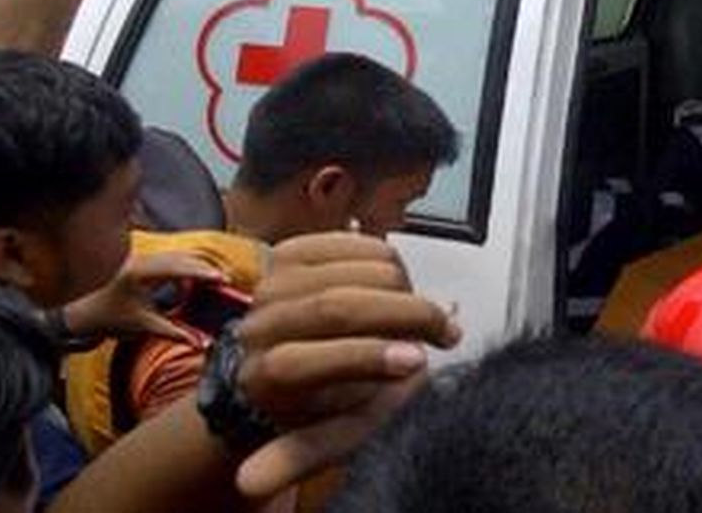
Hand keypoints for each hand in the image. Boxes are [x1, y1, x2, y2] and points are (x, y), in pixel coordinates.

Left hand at [62, 251, 224, 343]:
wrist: (83, 314)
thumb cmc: (110, 319)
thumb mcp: (144, 326)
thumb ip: (174, 332)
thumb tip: (199, 343)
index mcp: (141, 273)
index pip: (180, 267)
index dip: (203, 272)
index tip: (222, 279)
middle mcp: (141, 260)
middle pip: (182, 258)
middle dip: (204, 268)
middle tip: (224, 280)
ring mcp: (141, 258)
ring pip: (177, 256)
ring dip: (195, 267)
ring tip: (213, 280)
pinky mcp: (141, 262)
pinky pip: (169, 260)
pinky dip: (184, 269)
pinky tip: (190, 282)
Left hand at [233, 233, 460, 496]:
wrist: (291, 370)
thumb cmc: (321, 405)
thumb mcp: (331, 437)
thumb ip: (315, 449)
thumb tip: (287, 457)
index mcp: (263, 378)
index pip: (301, 362)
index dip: (365, 358)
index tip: (418, 362)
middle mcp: (259, 325)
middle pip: (335, 306)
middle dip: (404, 314)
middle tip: (443, 331)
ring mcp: (273, 284)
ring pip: (353, 270)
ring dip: (404, 289)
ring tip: (414, 314)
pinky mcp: (292, 253)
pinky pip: (358, 243)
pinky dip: (390, 261)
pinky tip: (398, 285)